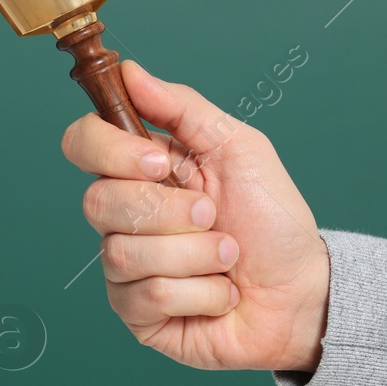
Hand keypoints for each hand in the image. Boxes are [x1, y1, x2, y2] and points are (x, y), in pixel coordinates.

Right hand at [60, 61, 329, 371]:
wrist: (304, 292)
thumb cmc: (273, 221)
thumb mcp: (239, 148)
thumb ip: (183, 107)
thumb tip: (130, 72)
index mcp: (140, 170)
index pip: (83, 144)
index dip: (110, 151)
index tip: (159, 162)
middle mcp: (124, 217)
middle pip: (98, 202)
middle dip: (170, 211)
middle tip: (213, 216)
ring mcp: (125, 268)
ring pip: (124, 252)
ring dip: (195, 255)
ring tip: (227, 258)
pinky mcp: (136, 313)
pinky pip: (146, 296)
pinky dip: (200, 293)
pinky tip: (219, 292)